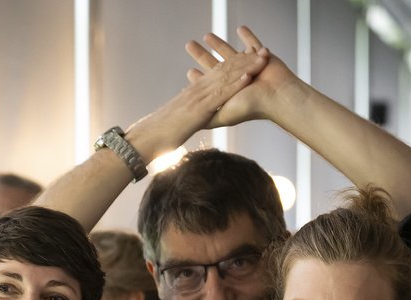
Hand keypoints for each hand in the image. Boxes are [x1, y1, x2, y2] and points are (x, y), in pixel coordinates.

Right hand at [126, 31, 266, 157]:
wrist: (148, 137)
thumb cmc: (161, 131)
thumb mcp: (180, 119)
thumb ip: (190, 112)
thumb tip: (195, 114)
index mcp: (194, 91)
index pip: (218, 72)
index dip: (236, 63)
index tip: (251, 56)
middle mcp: (198, 89)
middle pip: (225, 70)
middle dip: (246, 60)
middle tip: (263, 51)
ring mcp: (199, 98)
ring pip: (226, 78)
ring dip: (246, 68)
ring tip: (262, 58)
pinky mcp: (200, 109)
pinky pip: (221, 95)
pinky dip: (235, 85)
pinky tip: (248, 77)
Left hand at [185, 27, 295, 128]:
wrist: (278, 97)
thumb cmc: (253, 107)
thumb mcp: (225, 115)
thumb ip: (208, 118)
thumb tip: (191, 124)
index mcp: (229, 91)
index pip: (210, 83)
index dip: (199, 78)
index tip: (189, 72)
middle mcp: (238, 79)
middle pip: (215, 64)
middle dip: (202, 55)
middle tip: (189, 45)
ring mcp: (250, 67)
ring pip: (231, 53)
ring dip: (219, 44)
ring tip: (206, 36)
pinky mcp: (261, 57)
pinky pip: (254, 43)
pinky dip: (248, 37)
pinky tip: (241, 29)